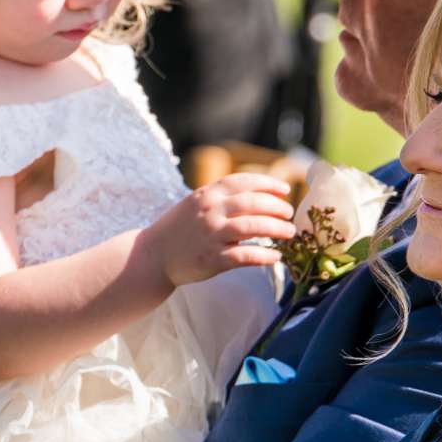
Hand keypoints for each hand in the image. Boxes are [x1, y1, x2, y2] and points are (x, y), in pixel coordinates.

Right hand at [145, 174, 294, 287]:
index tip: (285, 190)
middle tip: (290, 214)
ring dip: (276, 229)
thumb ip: (221, 197)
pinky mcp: (212, 259)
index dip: (268, 183)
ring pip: (252, 227)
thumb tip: (257, 195)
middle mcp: (209, 212)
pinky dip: (264, 256)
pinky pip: (245, 256)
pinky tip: (276, 257)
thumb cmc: (178, 229)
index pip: (243, 182)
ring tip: (289, 233)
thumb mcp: (195, 203)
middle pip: (253, 203)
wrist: (152, 255)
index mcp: (206, 194)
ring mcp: (211, 235)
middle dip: (277, 207)